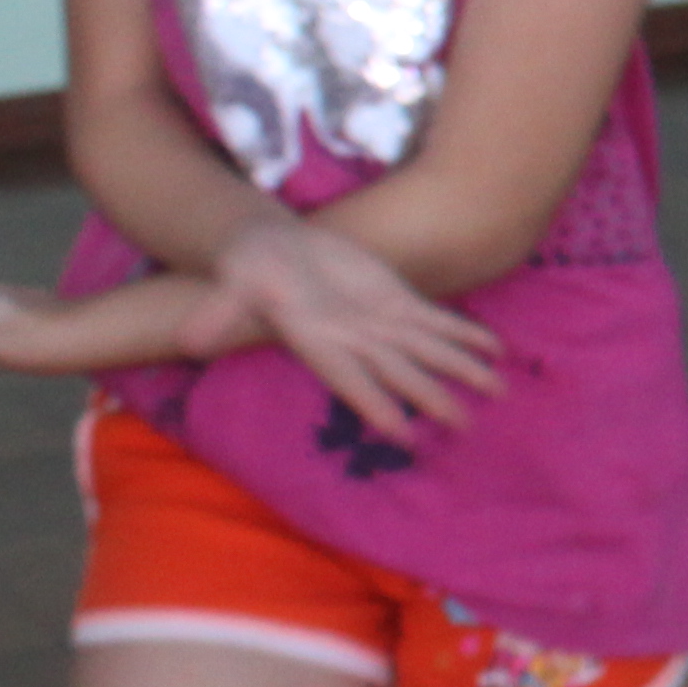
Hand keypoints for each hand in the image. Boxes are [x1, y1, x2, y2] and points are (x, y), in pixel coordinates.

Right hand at [211, 214, 501, 441]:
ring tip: (499, 390)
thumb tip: (188, 339)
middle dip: (433, 398)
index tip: (404, 434)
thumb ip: (218, 316)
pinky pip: (436, 320)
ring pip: (429, 351)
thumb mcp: (233, 287)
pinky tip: (496, 348)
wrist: (274, 252)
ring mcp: (379, 324)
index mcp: (318, 344)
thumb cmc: (249, 271)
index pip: (351, 382)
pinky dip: (465, 333)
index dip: (377, 406)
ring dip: (464, 369)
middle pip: (401, 374)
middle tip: (466, 428)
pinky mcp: (394, 302)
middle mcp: (355, 342)